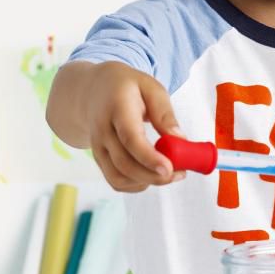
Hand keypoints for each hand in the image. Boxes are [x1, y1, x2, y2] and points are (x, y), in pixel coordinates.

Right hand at [86, 62, 186, 192]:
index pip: (130, 138)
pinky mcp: (99, 160)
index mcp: (117, 108)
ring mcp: (98, 148)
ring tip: (170, 173)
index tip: (169, 169)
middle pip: (125, 163)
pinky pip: (116, 182)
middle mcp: (102, 131)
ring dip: (147, 182)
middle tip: (180, 173)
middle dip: (154, 175)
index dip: (149, 157)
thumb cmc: (127, 88)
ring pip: (119, 178)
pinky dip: (137, 185)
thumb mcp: (151, 88)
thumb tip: (180, 139)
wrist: (93, 91)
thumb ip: (164, 113)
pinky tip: (152, 174)